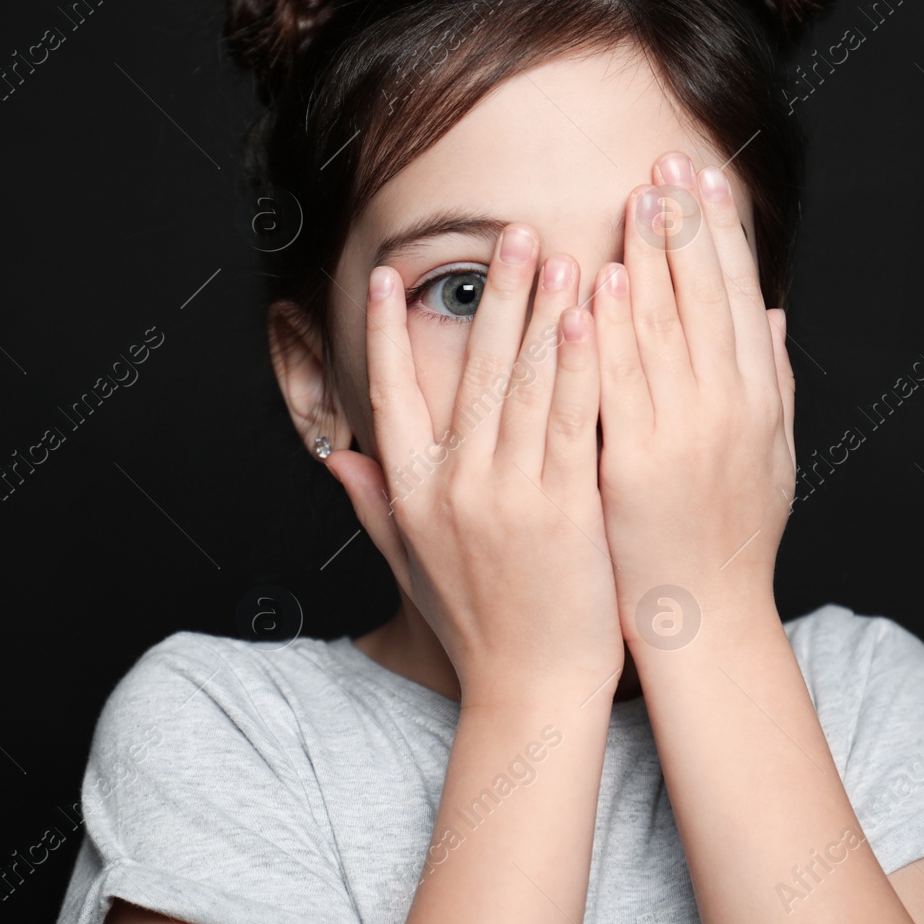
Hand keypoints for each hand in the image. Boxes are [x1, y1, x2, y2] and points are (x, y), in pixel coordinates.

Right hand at [324, 225, 623, 707]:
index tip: (390, 277)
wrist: (530, 690)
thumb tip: (335, 458)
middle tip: (511, 234)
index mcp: (412, 494)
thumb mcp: (411, 563)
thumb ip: (373, 505)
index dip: (388, 334)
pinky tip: (588, 318)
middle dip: (492, 297)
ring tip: (558, 252)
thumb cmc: (478, 625)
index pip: (392, 395)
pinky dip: (578, 366)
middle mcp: (452, 487)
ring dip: (539, 313)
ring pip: (522, 385)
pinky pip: (571, 423)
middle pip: (469, 373)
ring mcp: (506, 497)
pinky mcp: (562, 510)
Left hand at [593, 150, 797, 645]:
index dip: (724, 236)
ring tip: (643, 194)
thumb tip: (773, 314)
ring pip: (669, 326)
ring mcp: (684, 433)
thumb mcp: (770, 454)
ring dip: (655, 256)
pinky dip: (616, 326)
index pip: (739, 298)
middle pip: (708, 298)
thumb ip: (771, 379)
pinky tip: (609, 276)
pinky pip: (623, 381)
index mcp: (757, 400)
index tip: (709, 182)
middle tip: (673, 160)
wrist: (704, 619)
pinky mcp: (636, 462)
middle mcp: (728, 408)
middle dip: (690, 225)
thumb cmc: (728, 539)